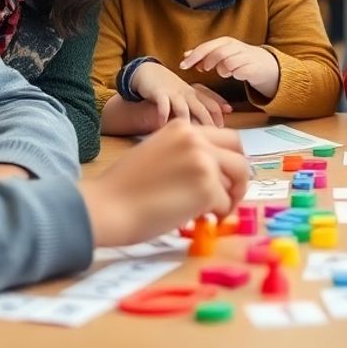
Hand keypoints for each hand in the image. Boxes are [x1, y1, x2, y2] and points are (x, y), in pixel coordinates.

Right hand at [78, 121, 249, 247]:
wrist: (106, 206)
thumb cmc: (123, 187)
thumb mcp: (157, 151)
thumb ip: (186, 154)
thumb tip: (213, 172)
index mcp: (183, 128)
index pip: (228, 139)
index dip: (231, 160)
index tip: (227, 177)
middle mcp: (197, 140)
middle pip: (240, 157)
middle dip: (240, 179)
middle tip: (230, 196)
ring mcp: (204, 163)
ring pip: (237, 181)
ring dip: (229, 199)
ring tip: (212, 212)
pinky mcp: (207, 188)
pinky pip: (225, 204)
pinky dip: (217, 215)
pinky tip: (200, 219)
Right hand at [132, 62, 232, 128]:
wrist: (149, 71)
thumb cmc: (170, 87)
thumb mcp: (188, 94)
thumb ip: (200, 105)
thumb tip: (219, 117)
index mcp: (195, 94)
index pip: (212, 103)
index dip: (219, 116)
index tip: (224, 128)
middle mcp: (187, 93)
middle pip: (201, 108)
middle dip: (208, 122)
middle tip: (212, 135)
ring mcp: (173, 93)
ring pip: (183, 108)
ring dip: (187, 120)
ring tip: (190, 134)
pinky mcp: (159, 93)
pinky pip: (163, 104)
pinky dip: (163, 115)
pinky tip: (164, 126)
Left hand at [181, 37, 279, 97]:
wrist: (265, 64)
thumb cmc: (240, 59)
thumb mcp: (221, 54)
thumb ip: (205, 54)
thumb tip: (186, 55)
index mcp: (226, 42)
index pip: (206, 47)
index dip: (194, 56)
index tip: (182, 66)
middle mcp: (235, 47)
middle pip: (216, 53)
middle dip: (207, 62)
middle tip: (204, 70)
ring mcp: (245, 56)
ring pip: (227, 63)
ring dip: (222, 70)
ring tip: (225, 72)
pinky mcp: (253, 67)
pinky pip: (239, 72)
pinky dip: (235, 74)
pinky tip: (236, 74)